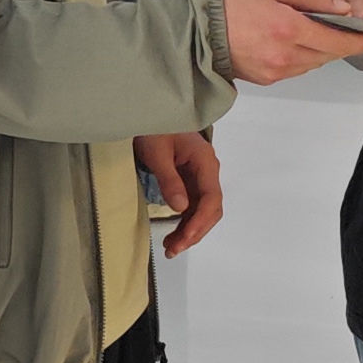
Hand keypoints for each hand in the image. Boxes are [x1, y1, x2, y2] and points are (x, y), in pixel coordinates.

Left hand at [137, 131, 221, 254]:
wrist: (151, 114)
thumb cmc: (155, 128)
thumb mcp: (157, 153)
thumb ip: (169, 179)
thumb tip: (180, 208)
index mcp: (205, 162)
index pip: (211, 198)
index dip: (200, 221)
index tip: (185, 237)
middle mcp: (207, 172)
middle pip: (211, 209)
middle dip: (195, 231)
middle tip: (174, 248)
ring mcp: (200, 178)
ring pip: (203, 212)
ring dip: (190, 232)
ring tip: (171, 248)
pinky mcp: (190, 182)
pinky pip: (193, 208)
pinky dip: (185, 223)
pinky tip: (174, 236)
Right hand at [221, 0, 362, 83]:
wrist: (198, 30)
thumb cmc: (231, 4)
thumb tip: (342, 10)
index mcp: (289, 28)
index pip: (337, 41)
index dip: (360, 42)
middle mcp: (286, 54)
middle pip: (328, 55)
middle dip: (340, 44)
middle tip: (347, 30)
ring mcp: (276, 70)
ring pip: (313, 63)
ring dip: (320, 50)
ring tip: (313, 32)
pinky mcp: (268, 79)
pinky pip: (296, 69)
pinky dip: (301, 57)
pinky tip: (291, 42)